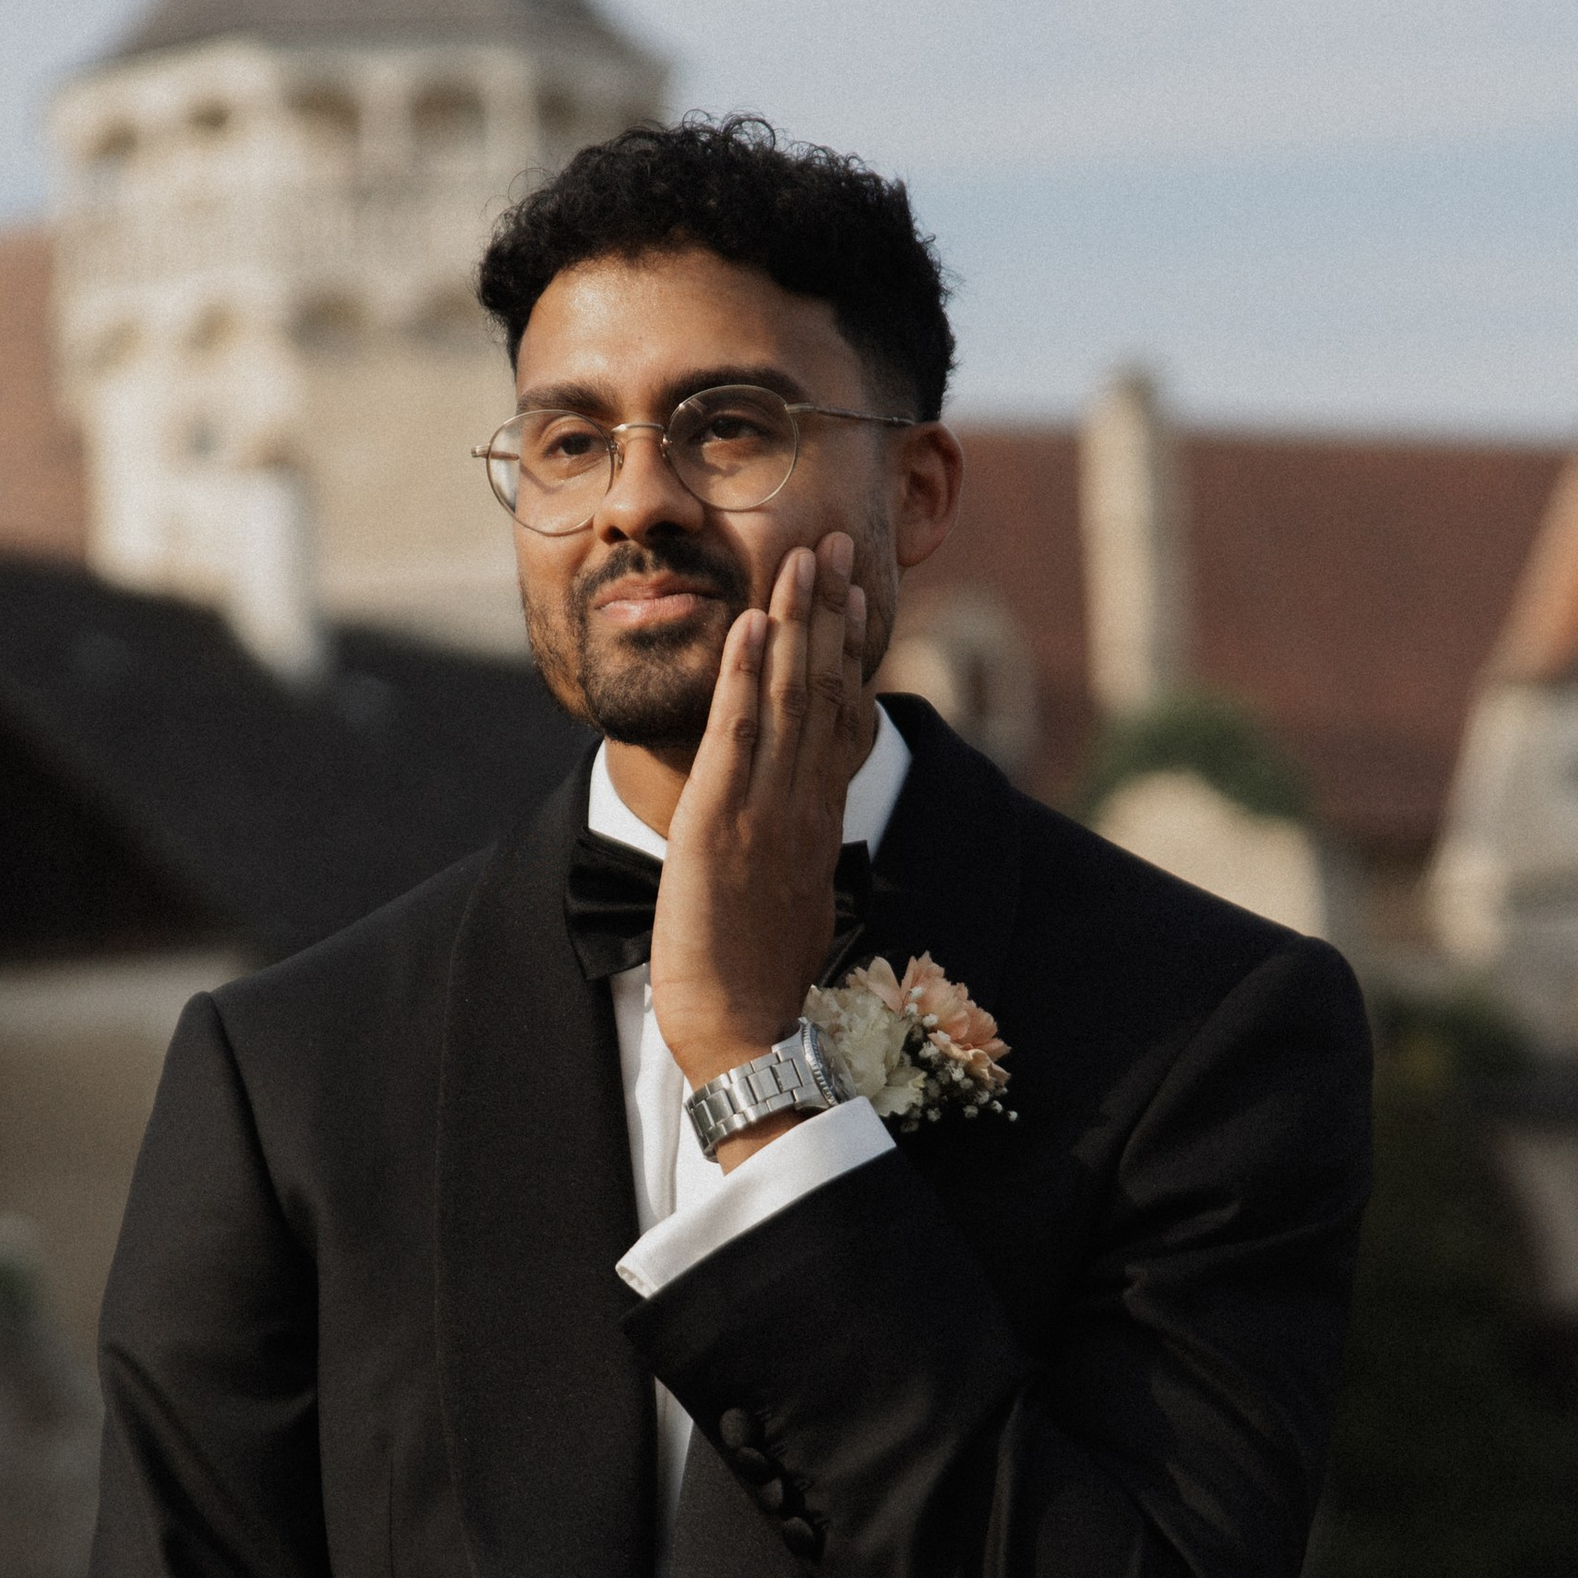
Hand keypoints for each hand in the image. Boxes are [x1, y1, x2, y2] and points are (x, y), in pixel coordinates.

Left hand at [648, 531, 871, 1146]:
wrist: (749, 1034)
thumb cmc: (760, 982)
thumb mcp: (795, 902)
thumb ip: (801, 852)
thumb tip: (808, 833)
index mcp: (821, 820)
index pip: (840, 715)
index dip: (846, 648)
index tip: (854, 593)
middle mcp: (806, 805)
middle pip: (825, 690)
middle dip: (831, 612)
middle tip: (836, 542)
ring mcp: (769, 812)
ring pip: (790, 699)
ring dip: (795, 622)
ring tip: (799, 557)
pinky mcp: (723, 826)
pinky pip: (739, 736)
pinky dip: (745, 676)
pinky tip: (752, 625)